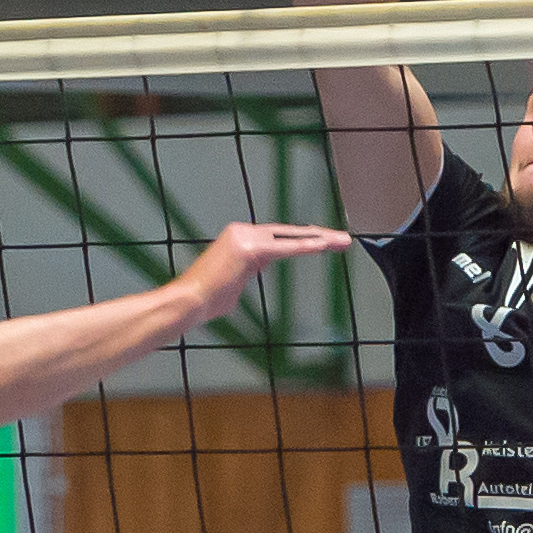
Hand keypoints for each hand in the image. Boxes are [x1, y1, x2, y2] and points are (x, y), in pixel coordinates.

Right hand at [177, 220, 352, 325]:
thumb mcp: (232, 283)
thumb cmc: (206, 301)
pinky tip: (324, 246)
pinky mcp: (250, 249)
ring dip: (320, 240)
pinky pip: (285, 248)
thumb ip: (248, 272)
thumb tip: (256, 269)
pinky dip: (305, 247)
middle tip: (343, 239)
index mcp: (239, 236)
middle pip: (288, 232)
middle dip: (318, 235)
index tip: (323, 240)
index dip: (302, 238)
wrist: (189, 301)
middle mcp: (243, 231)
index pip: (278, 236)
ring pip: (291, 237)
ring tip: (342, 242)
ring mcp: (246, 237)